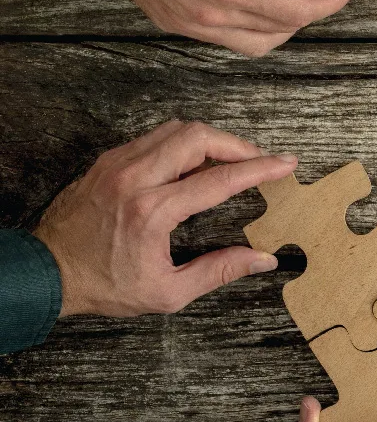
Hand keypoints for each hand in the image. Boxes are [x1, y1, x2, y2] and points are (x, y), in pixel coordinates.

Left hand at [34, 120, 297, 317]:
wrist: (46, 273)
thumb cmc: (105, 285)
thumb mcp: (168, 291)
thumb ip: (219, 271)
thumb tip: (263, 259)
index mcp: (152, 212)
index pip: (219, 179)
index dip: (259, 169)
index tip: (285, 164)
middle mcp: (134, 180)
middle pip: (198, 137)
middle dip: (237, 144)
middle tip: (258, 159)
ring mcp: (117, 165)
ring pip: (176, 129)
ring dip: (209, 139)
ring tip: (229, 159)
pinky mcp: (107, 161)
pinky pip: (153, 137)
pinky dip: (181, 143)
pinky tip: (192, 163)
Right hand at [106, 0, 355, 56]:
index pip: (298, 11)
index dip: (331, 1)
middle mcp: (213, 17)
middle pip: (281, 33)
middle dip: (310, 11)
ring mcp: (192, 25)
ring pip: (255, 45)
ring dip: (282, 25)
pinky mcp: (175, 23)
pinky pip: (226, 39)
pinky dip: (252, 27)